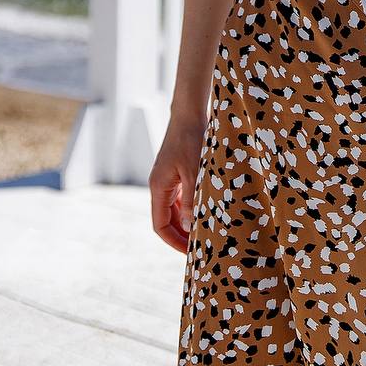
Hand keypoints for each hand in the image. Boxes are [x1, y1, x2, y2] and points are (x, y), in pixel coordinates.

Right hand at [149, 113, 207, 253]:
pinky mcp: (178, 171)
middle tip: (200, 248)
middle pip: (167, 219)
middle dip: (181, 235)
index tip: (189, 253)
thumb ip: (192, 200)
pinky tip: (207, 212)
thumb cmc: (191, 140)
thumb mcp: (194, 172)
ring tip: (206, 233)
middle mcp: (160, 186)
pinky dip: (192, 207)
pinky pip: (182, 196)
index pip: (160, 225)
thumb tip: (191, 227)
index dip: (173, 241)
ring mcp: (168, 178)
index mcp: (158, 188)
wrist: (189, 113)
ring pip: (176, 209)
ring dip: (188, 222)